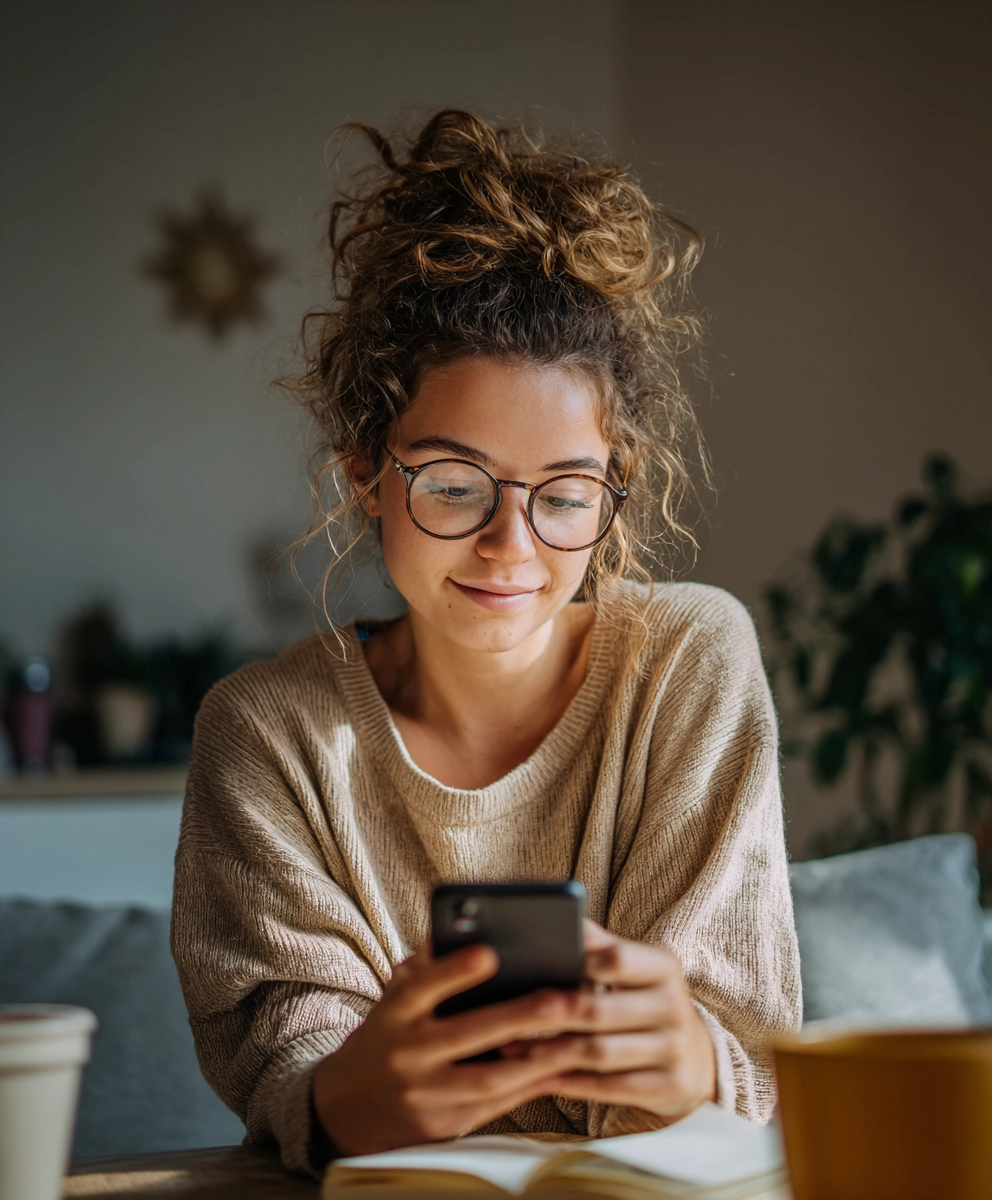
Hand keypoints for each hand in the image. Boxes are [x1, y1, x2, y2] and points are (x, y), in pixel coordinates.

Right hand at [312, 942, 577, 1155]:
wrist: (351, 1104)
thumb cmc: (390, 1032)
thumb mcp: (397, 998)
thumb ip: (429, 969)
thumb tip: (476, 931)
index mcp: (394, 1014)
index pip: (422, 987)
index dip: (454, 970)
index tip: (489, 952)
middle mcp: (405, 1055)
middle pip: (465, 1036)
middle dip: (515, 1018)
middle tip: (558, 1000)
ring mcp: (424, 1095)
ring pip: (487, 1079)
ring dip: (535, 1060)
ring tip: (573, 1038)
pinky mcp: (445, 1125)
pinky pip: (495, 1105)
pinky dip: (529, 1086)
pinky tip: (561, 1069)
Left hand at [501, 920, 715, 1121]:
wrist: (695, 1055)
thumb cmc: (645, 1000)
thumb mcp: (634, 969)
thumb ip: (599, 945)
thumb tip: (562, 917)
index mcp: (664, 966)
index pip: (616, 960)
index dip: (576, 964)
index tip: (536, 967)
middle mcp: (675, 1005)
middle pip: (599, 1011)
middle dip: (551, 1015)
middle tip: (511, 1014)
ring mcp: (676, 1049)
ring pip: (600, 1053)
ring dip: (550, 1052)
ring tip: (513, 1048)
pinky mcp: (671, 1086)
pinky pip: (611, 1088)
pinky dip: (572, 1083)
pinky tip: (542, 1077)